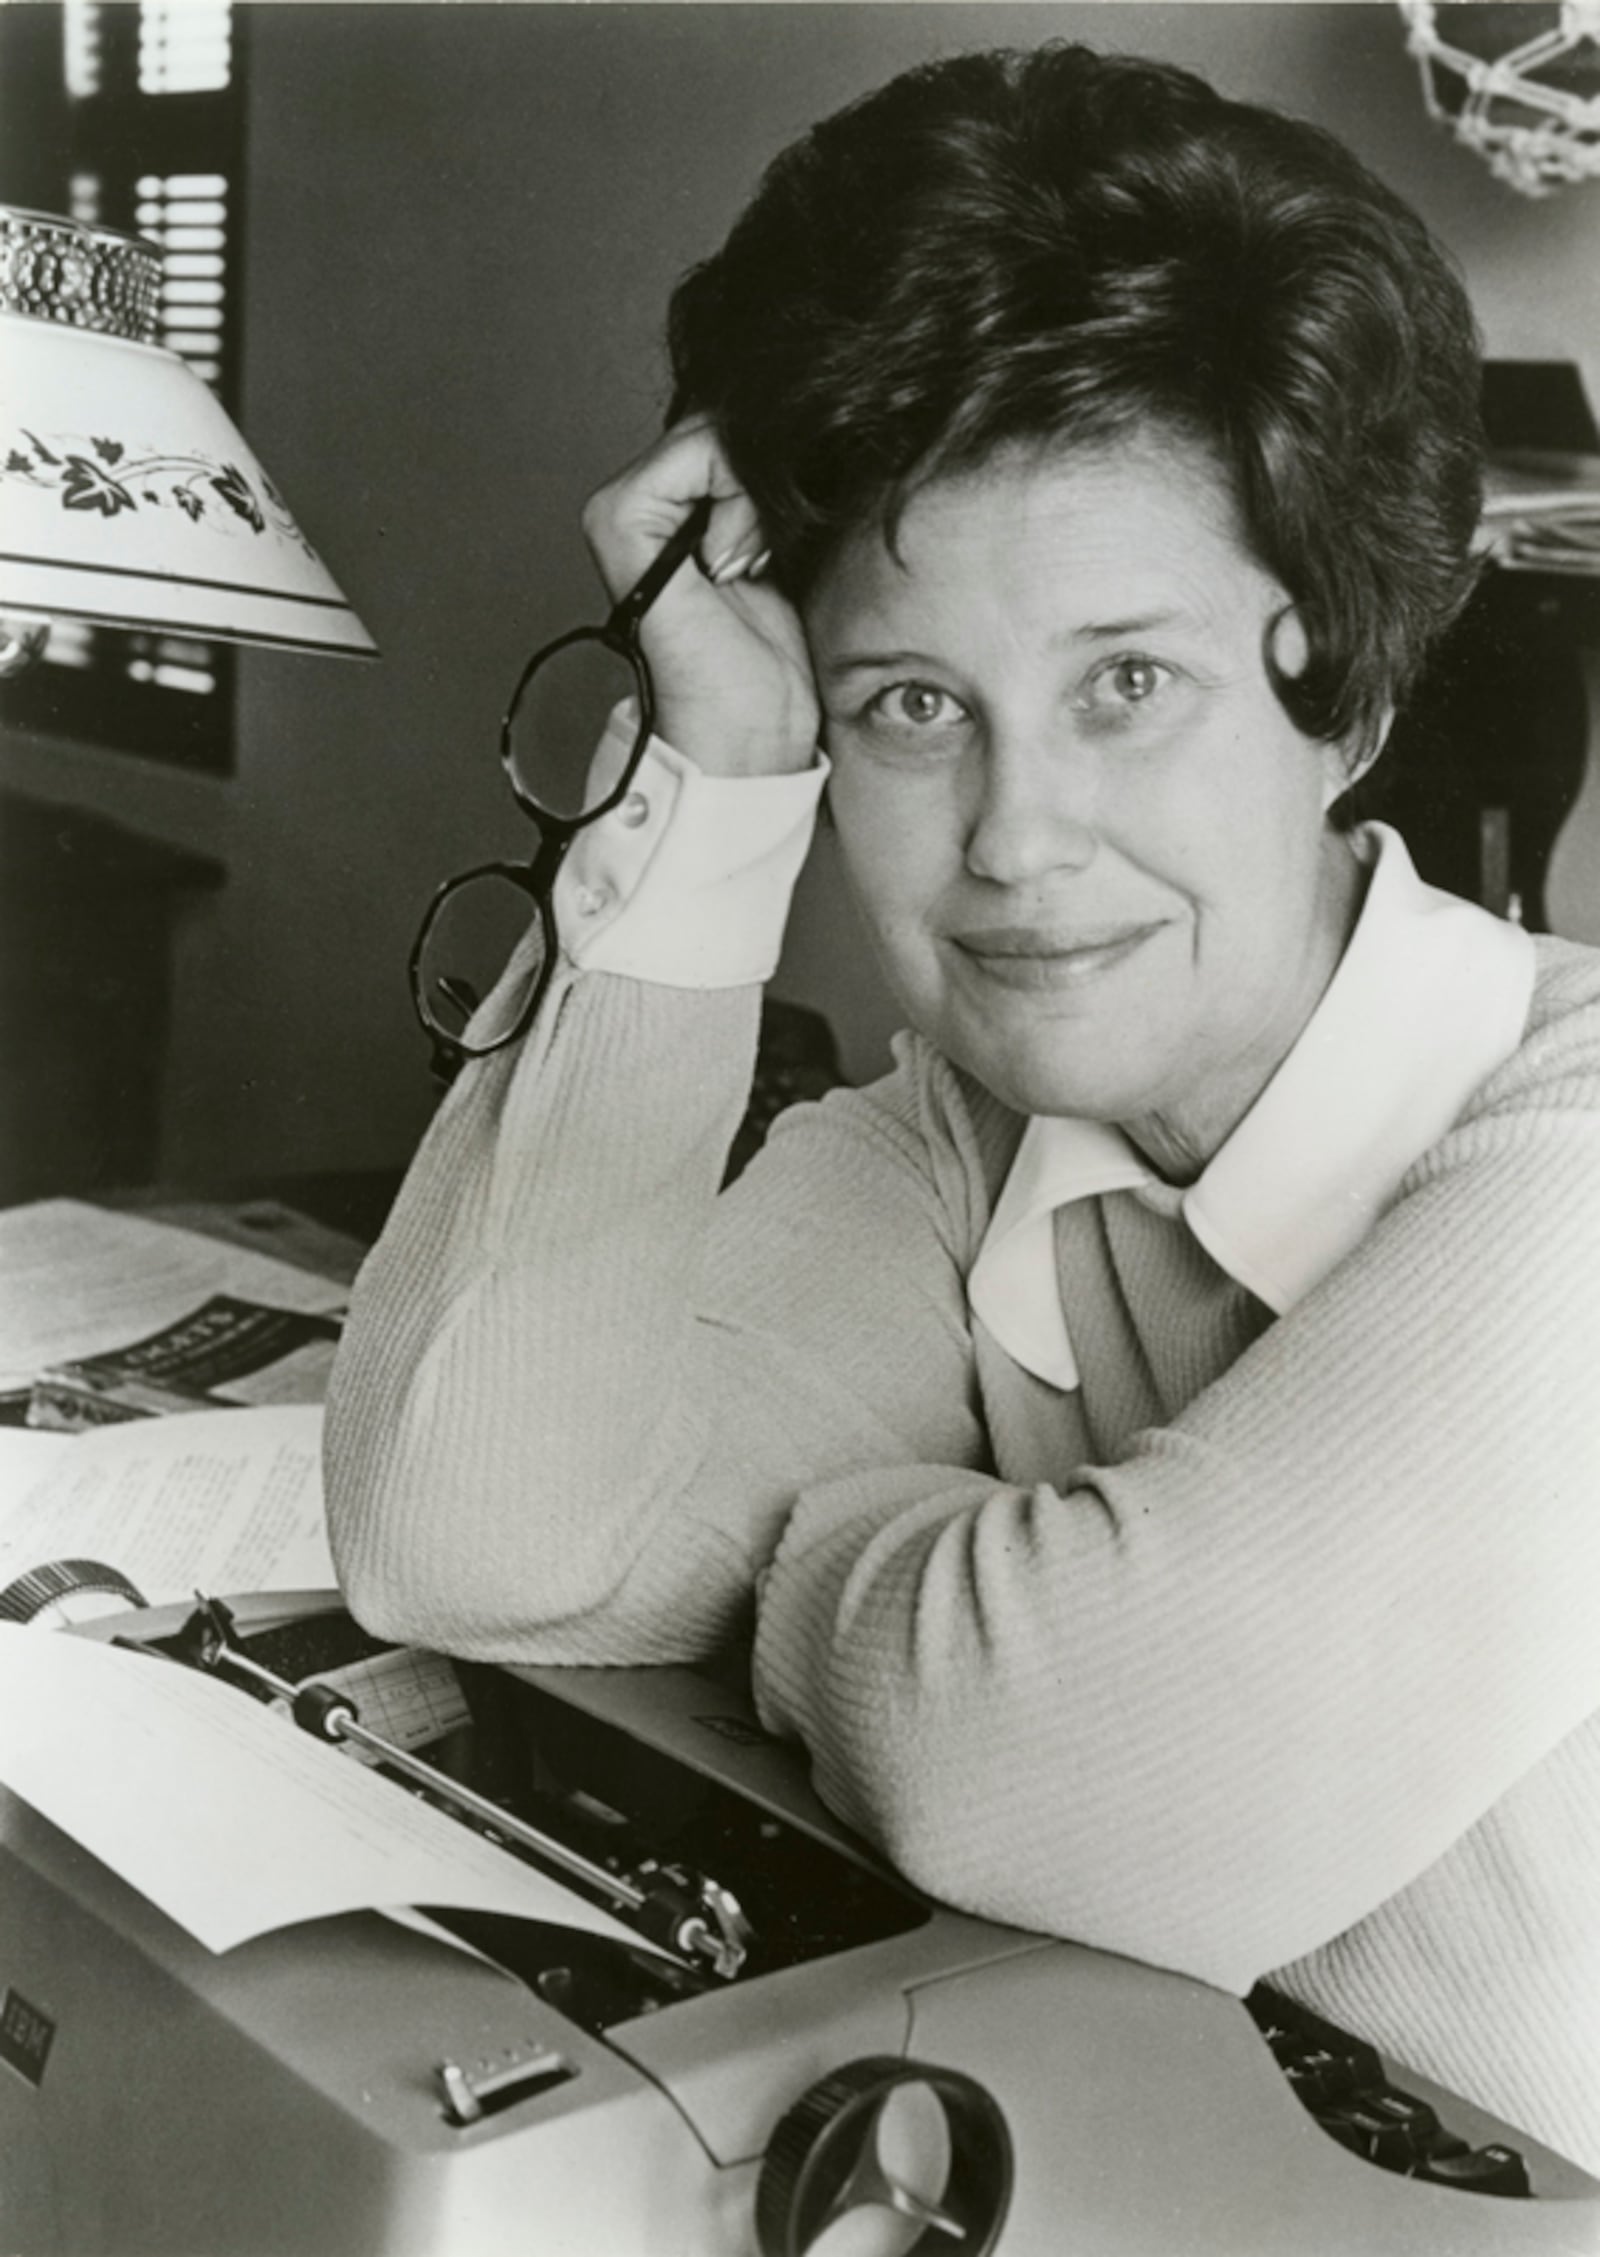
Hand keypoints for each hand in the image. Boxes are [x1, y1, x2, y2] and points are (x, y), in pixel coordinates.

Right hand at [582, 418, 819, 778]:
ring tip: (747, 564)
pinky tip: (730, 563)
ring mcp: (621, 506)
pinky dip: (740, 500)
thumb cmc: (772, 656)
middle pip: (725, 423)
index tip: (776, 546)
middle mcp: (640, 500)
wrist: (752, 727)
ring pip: (718, 432)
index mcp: (673, 504)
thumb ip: (773, 484)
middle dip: (767, 482)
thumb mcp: (785, 545)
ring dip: (758, 496)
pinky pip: (702, 452)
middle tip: (762, 558)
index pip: (732, 428)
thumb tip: (801, 423)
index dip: (775, 470)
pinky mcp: (618, 518)